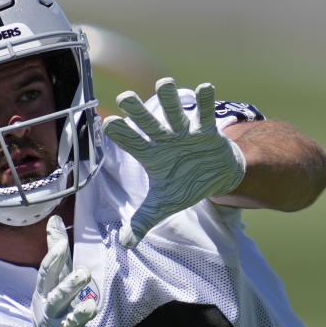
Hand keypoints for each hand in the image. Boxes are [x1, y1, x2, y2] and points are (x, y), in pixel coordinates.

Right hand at [24, 215, 108, 326]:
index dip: (52, 259)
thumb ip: (56, 254)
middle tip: (85, 273)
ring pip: (69, 322)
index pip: (46, 274)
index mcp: (45, 293)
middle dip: (70, 285)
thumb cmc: (53, 307)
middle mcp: (49, 311)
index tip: (60, 244)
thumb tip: (54, 220)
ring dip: (81, 314)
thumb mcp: (52, 282)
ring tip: (92, 305)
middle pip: (58, 297)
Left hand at [102, 77, 246, 248]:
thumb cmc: (186, 185)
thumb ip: (143, 221)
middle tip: (125, 97)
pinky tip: (204, 88)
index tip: (109, 123)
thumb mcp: (164, 205)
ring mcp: (186, 133)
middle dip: (138, 110)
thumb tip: (125, 244)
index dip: (122, 133)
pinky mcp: (207, 131)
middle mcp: (165, 139)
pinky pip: (206, 115)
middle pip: (149, 122)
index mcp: (151, 154)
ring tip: (164, 83)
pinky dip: (206, 102)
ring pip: (176, 113)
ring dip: (170, 99)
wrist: (216, 176)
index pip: (132, 142)